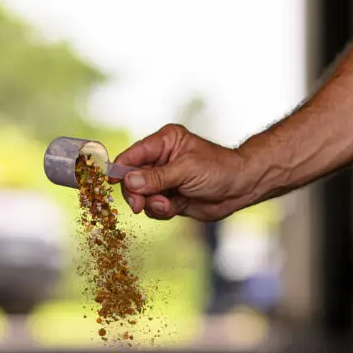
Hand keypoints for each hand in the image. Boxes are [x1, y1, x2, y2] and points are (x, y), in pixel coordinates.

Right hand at [114, 124, 253, 221]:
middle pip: (132, 178)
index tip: (111, 181)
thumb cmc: (218, 169)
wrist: (241, 188)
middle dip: (135, 192)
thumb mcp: (186, 170)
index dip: (120, 167)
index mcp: (164, 142)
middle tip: (138, 205)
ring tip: (167, 204)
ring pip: (141, 195)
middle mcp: (161, 160)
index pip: (134, 154)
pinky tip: (173, 208)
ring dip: (150, 203)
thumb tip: (129, 181)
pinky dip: (160, 211)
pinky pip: (153, 208)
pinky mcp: (170, 198)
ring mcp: (164, 180)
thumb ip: (157, 177)